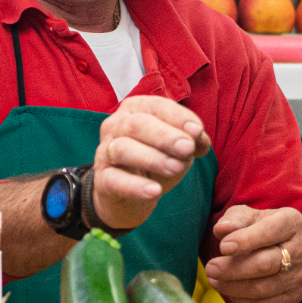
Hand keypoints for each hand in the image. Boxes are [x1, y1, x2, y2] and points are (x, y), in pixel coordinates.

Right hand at [91, 96, 210, 229]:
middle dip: (164, 136)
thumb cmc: (155, 162)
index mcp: (136, 109)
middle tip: (187, 148)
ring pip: (123, 149)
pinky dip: (135, 186)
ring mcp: (105, 151)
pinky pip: (115, 180)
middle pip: (137, 125)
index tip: (197, 131)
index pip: (156, 106)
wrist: (130, 196)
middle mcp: (116, 125)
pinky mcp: (101, 179)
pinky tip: (155, 191)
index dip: (177, 117)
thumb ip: (191, 141)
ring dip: (152, 158)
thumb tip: (200, 139)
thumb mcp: (177, 149)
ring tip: (175, 168)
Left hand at [206, 206, 301, 302]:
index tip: (223, 247)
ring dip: (234, 287)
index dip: (245, 240)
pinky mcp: (294, 297)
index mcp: (291, 223)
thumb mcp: (249, 217)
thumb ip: (235, 219)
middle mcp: (301, 250)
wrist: (286, 251)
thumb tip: (221, 229)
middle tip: (211, 269)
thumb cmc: (261, 230)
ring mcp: (299, 276)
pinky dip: (244, 301)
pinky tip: (230, 292)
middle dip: (234, 268)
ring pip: (263, 288)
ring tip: (214, 280)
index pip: (269, 231)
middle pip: (266, 264)